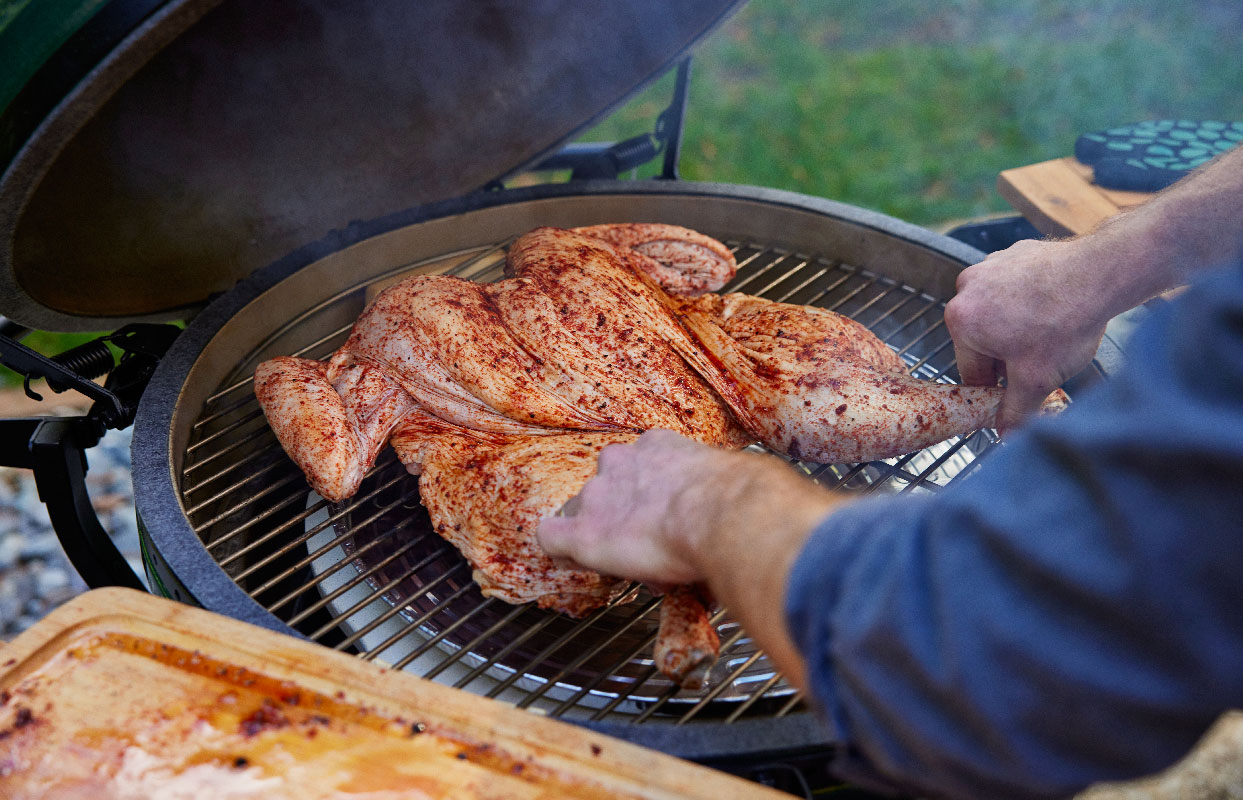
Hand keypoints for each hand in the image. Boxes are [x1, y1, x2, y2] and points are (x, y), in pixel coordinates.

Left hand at [537, 429, 738, 584]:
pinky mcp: (585, 533)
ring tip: (620, 560)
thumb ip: (723, 484)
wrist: (725, 514)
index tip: (655, 514)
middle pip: (605, 487)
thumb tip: (753, 495)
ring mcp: (599, 496)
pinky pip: (552, 537)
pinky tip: (572, 562)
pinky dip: (560, 551)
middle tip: (643, 542)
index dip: (642, 494)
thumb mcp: (734, 477)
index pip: (635, 466)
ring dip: (597, 532)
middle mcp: (622, 462)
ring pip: (580, 512)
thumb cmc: (742, 497)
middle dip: (618, 511)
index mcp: (657, 447)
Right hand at [944, 239, 1106, 431]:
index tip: (1016, 391)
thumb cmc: (1064, 321)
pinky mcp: (1013, 254)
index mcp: (961, 321)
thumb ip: (1016, 412)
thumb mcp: (1037, 380)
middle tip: (1040, 362)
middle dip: (1007, 354)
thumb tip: (1005, 435)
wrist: (1101, 271)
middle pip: (982, 340)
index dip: (997, 388)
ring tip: (1050, 334)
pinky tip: (1053, 309)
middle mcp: (966, 288)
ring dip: (1016, 328)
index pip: (971, 371)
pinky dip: (1027, 301)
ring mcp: (990, 266)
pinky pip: (1013, 289)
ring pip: (997, 314)